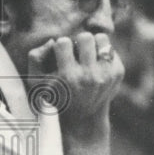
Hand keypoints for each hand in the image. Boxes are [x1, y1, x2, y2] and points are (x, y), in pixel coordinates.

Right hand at [28, 32, 124, 154]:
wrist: (83, 117)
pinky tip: (95, 64)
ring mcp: (107, 74)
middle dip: (78, 42)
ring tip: (86, 55)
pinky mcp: (118, 73)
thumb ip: (35, 58)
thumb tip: (52, 41)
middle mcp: (89, 76)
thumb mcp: (36, 82)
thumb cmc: (55, 96)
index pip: (63, 42)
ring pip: (102, 39)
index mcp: (68, 77)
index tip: (60, 56)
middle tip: (75, 54)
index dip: (60, 46)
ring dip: (92, 44)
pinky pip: (110, 48)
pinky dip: (101, 53)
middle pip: (86, 37)